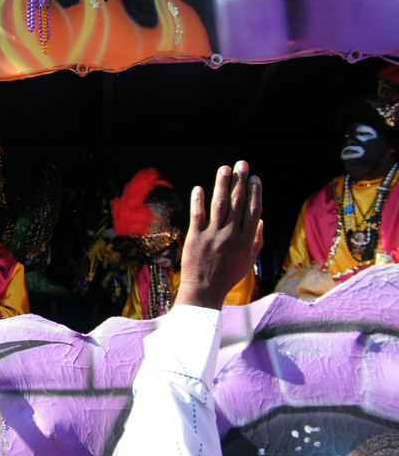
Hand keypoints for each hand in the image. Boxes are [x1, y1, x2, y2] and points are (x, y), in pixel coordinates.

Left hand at [175, 161, 262, 310]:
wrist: (204, 291)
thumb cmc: (227, 277)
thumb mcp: (248, 262)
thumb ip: (256, 241)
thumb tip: (261, 220)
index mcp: (246, 241)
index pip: (253, 211)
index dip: (255, 192)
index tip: (255, 178)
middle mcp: (231, 235)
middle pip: (238, 203)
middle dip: (241, 181)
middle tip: (242, 164)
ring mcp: (213, 235)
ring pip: (219, 204)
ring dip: (222, 184)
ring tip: (225, 168)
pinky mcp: (195, 237)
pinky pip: (197, 215)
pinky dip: (198, 200)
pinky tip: (200, 187)